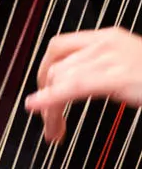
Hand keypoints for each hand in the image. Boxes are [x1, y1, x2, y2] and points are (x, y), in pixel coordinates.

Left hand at [29, 0, 141, 141]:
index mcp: (108, 38)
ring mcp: (110, 59)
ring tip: (54, 130)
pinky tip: (38, 107)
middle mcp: (105, 44)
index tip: (40, 93)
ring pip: (60, 79)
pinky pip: (74, 86)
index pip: (59, 47)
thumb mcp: (130, 67)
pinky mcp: (116, 77)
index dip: (44, 70)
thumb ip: (105, 70)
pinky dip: (51, 98)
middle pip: (56, 65)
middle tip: (47, 121)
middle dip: (45, 94)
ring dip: (50, 107)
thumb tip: (76, 86)